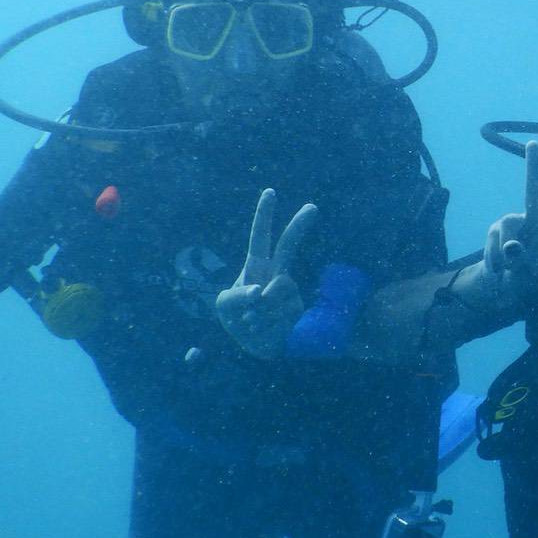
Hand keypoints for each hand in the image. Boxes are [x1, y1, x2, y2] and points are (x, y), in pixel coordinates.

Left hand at [216, 188, 319, 358]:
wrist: (259, 346)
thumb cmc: (238, 319)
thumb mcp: (224, 307)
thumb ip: (235, 297)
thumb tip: (259, 292)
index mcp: (256, 267)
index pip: (259, 237)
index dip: (264, 216)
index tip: (270, 192)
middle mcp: (276, 274)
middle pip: (288, 246)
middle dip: (299, 225)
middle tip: (312, 206)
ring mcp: (289, 291)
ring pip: (274, 290)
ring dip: (257, 310)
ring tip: (251, 322)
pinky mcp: (296, 309)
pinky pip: (277, 311)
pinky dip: (263, 323)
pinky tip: (262, 329)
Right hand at [449, 143, 537, 317]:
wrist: (502, 285)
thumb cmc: (526, 280)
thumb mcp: (532, 277)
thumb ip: (525, 263)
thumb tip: (512, 248)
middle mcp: (533, 222)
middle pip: (533, 191)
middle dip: (533, 167)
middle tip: (533, 143)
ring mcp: (512, 224)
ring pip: (507, 231)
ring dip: (506, 254)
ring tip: (510, 269)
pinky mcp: (495, 230)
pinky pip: (494, 244)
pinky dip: (495, 261)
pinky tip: (499, 269)